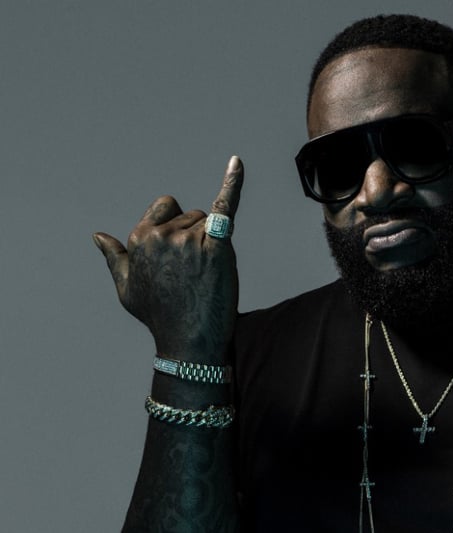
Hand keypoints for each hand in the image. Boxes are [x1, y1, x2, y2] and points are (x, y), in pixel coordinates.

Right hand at [93, 156, 244, 361]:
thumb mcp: (126, 288)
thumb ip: (113, 257)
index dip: (175, 228)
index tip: (177, 258)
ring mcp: (189, 240)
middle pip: (189, 213)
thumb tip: (98, 236)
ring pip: (209, 221)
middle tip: (192, 269)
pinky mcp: (216, 248)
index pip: (166, 207)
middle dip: (194, 234)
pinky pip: (226, 208)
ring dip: (211, 242)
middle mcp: (161, 234)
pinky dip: (233, 184)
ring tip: (204, 275)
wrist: (189, 341)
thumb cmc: (159, 315)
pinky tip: (237, 164)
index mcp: (139, 237)